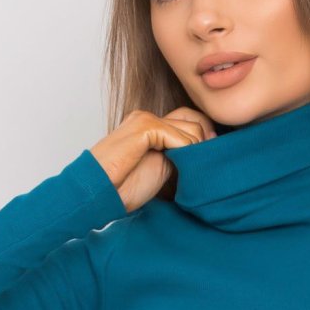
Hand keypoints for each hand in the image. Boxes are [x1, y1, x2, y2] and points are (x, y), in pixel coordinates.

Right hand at [89, 105, 217, 212]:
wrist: (99, 192)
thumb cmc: (123, 187)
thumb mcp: (159, 169)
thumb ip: (178, 156)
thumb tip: (207, 151)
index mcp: (148, 127)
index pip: (188, 118)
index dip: (204, 135)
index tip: (210, 158)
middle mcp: (147, 118)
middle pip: (194, 118)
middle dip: (206, 141)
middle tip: (206, 164)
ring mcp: (145, 120)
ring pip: (192, 128)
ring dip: (196, 151)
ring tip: (187, 171)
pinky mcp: (145, 127)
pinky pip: (181, 137)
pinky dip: (185, 153)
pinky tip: (176, 168)